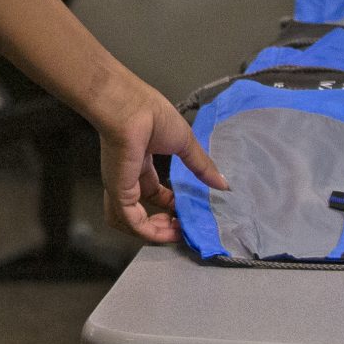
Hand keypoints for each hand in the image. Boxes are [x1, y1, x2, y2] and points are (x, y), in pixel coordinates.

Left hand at [88, 74, 226, 244]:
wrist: (132, 110)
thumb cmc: (153, 117)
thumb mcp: (185, 142)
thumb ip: (202, 166)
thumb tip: (223, 183)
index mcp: (140, 160)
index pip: (153, 191)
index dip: (170, 204)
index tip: (187, 210)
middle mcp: (128, 177)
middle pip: (141, 209)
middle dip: (163, 223)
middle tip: (182, 227)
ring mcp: (121, 186)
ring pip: (133, 221)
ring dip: (155, 232)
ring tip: (175, 233)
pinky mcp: (120, 194)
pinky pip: (133, 222)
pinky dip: (151, 232)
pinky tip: (169, 233)